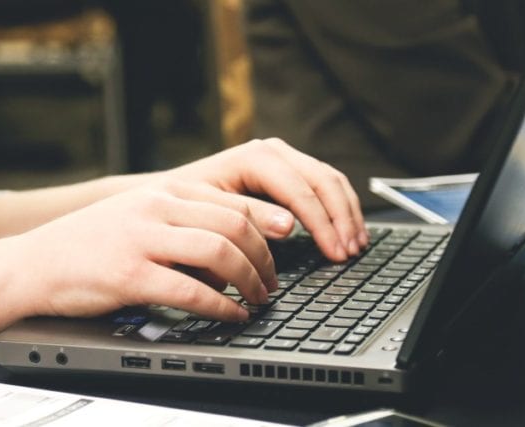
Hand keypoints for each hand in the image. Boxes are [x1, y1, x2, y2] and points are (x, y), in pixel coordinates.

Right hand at [7, 182, 279, 321]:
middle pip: (234, 225)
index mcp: (162, 192)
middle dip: (264, 257)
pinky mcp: (129, 275)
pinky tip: (231, 315)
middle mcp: (155, 207)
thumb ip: (180, 222)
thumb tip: (231, 248)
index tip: (286, 246)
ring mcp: (142, 239)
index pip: (231, 202)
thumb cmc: (87, 246)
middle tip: (273, 283)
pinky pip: (191, 290)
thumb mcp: (137, 216)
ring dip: (249, 280)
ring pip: (219, 252)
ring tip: (258, 299)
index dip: (267, 226)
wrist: (32, 264)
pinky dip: (221, 306)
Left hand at [166, 138, 367, 261]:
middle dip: (341, 219)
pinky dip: (341, 209)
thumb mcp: (211, 213)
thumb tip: (289, 226)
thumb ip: (249, 217)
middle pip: (323, 181)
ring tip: (356, 246)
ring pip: (331, 181)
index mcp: (254, 158)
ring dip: (347, 214)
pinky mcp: (288, 172)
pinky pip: (326, 186)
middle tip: (350, 253)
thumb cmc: (184, 207)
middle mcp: (273, 152)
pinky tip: (348, 232)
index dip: (322, 224)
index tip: (335, 252)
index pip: (301, 190)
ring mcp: (283, 159)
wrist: (168, 195)